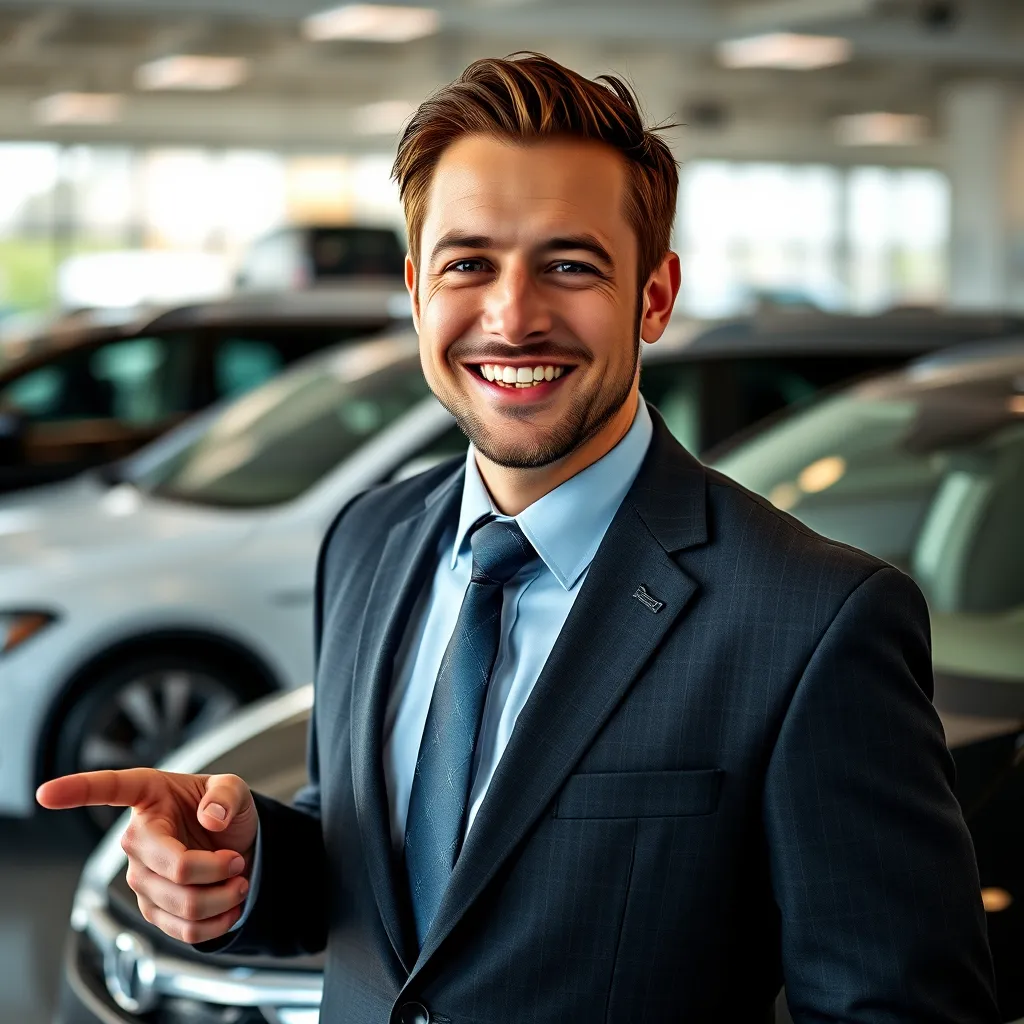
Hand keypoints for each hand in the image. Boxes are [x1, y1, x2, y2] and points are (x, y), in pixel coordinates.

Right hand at [37, 768, 257, 943]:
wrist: (237, 846)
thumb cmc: (225, 811)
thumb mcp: (234, 790)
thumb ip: (227, 795)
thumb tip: (210, 816)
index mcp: (149, 796)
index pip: (109, 789)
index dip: (77, 790)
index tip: (46, 793)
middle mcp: (138, 838)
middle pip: (177, 870)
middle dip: (219, 870)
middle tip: (238, 860)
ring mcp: (141, 877)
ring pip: (183, 904)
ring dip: (222, 898)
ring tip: (238, 882)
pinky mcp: (152, 908)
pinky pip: (182, 929)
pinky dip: (216, 923)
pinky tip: (228, 906)